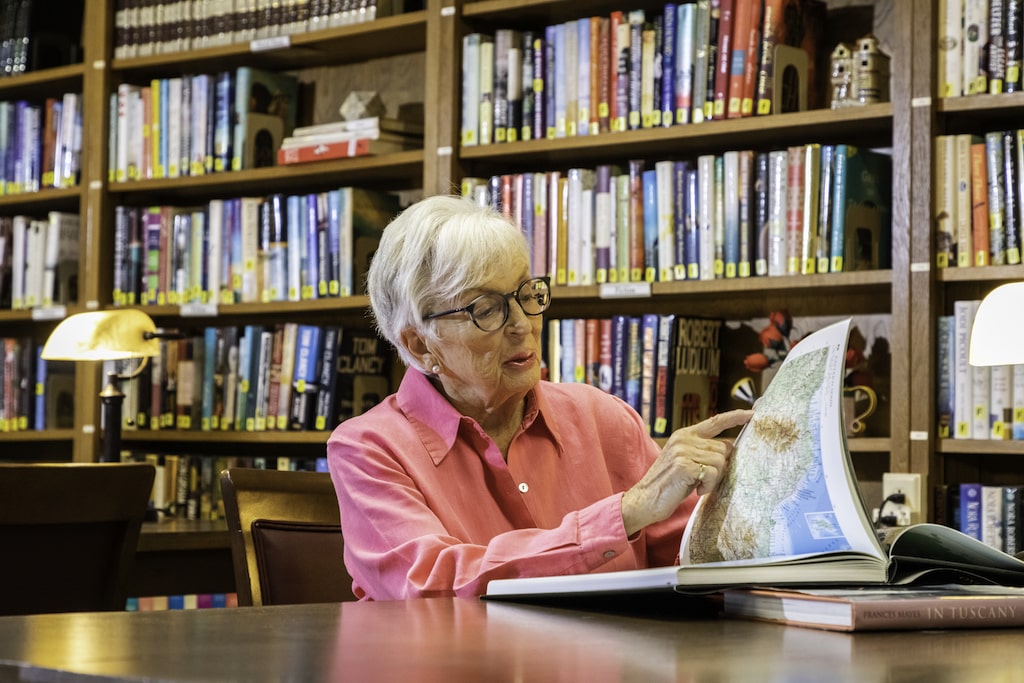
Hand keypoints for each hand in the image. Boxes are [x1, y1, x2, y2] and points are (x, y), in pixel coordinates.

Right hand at [621, 409, 752, 536]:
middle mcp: (684, 439)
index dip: (735, 417)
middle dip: (720, 467)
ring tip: (698, 485)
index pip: (715, 422)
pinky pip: (713, 474)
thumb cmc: (668, 484)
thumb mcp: (685, 461)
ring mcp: (683, 451)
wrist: (645, 499)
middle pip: (724, 448)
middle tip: (704, 479)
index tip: (752, 414)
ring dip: (714, 479)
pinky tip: (696, 490)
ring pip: (720, 462)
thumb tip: (729, 449)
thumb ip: (703, 451)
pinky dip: (709, 486)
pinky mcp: (684, 465)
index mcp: (685, 435)